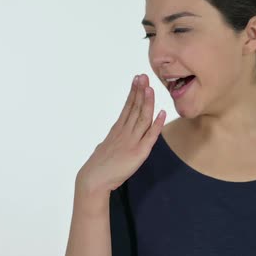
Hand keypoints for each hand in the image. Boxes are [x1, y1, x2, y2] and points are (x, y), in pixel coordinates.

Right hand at [76, 73, 165, 196]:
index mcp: (117, 130)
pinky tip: (162, 113)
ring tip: (150, 87)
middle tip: (143, 76)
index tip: (137, 79)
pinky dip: (157, 124)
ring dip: (147, 102)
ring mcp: (132, 141)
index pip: (127, 107)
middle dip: (140, 91)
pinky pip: (150, 136)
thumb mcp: (105, 147)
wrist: (94, 180)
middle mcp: (125, 132)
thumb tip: (113, 136)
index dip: (133, 92)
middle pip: (134, 108)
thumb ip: (112, 139)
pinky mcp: (139, 153)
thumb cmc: (98, 166)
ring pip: (142, 117)